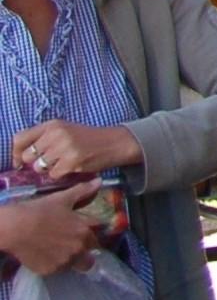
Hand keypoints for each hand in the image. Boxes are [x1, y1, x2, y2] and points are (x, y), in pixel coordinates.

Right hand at [0, 186, 109, 273]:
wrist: (15, 228)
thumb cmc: (41, 211)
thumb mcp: (64, 198)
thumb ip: (84, 191)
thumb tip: (99, 182)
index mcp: (85, 233)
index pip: (97, 243)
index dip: (90, 241)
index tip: (82, 238)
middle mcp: (77, 250)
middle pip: (88, 261)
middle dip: (82, 255)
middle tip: (70, 247)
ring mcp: (62, 263)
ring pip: (71, 267)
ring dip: (67, 260)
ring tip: (54, 249)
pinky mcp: (47, 271)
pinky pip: (55, 271)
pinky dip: (52, 264)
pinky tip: (43, 254)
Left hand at [13, 121, 137, 178]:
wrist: (115, 143)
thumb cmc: (88, 139)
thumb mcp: (65, 131)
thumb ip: (45, 138)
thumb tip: (21, 156)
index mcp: (53, 124)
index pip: (20, 138)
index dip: (17, 152)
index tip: (23, 160)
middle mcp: (56, 133)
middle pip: (28, 156)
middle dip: (36, 163)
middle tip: (49, 163)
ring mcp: (64, 147)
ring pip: (40, 167)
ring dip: (49, 170)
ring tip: (62, 164)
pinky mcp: (72, 161)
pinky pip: (54, 175)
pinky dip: (61, 175)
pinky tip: (72, 168)